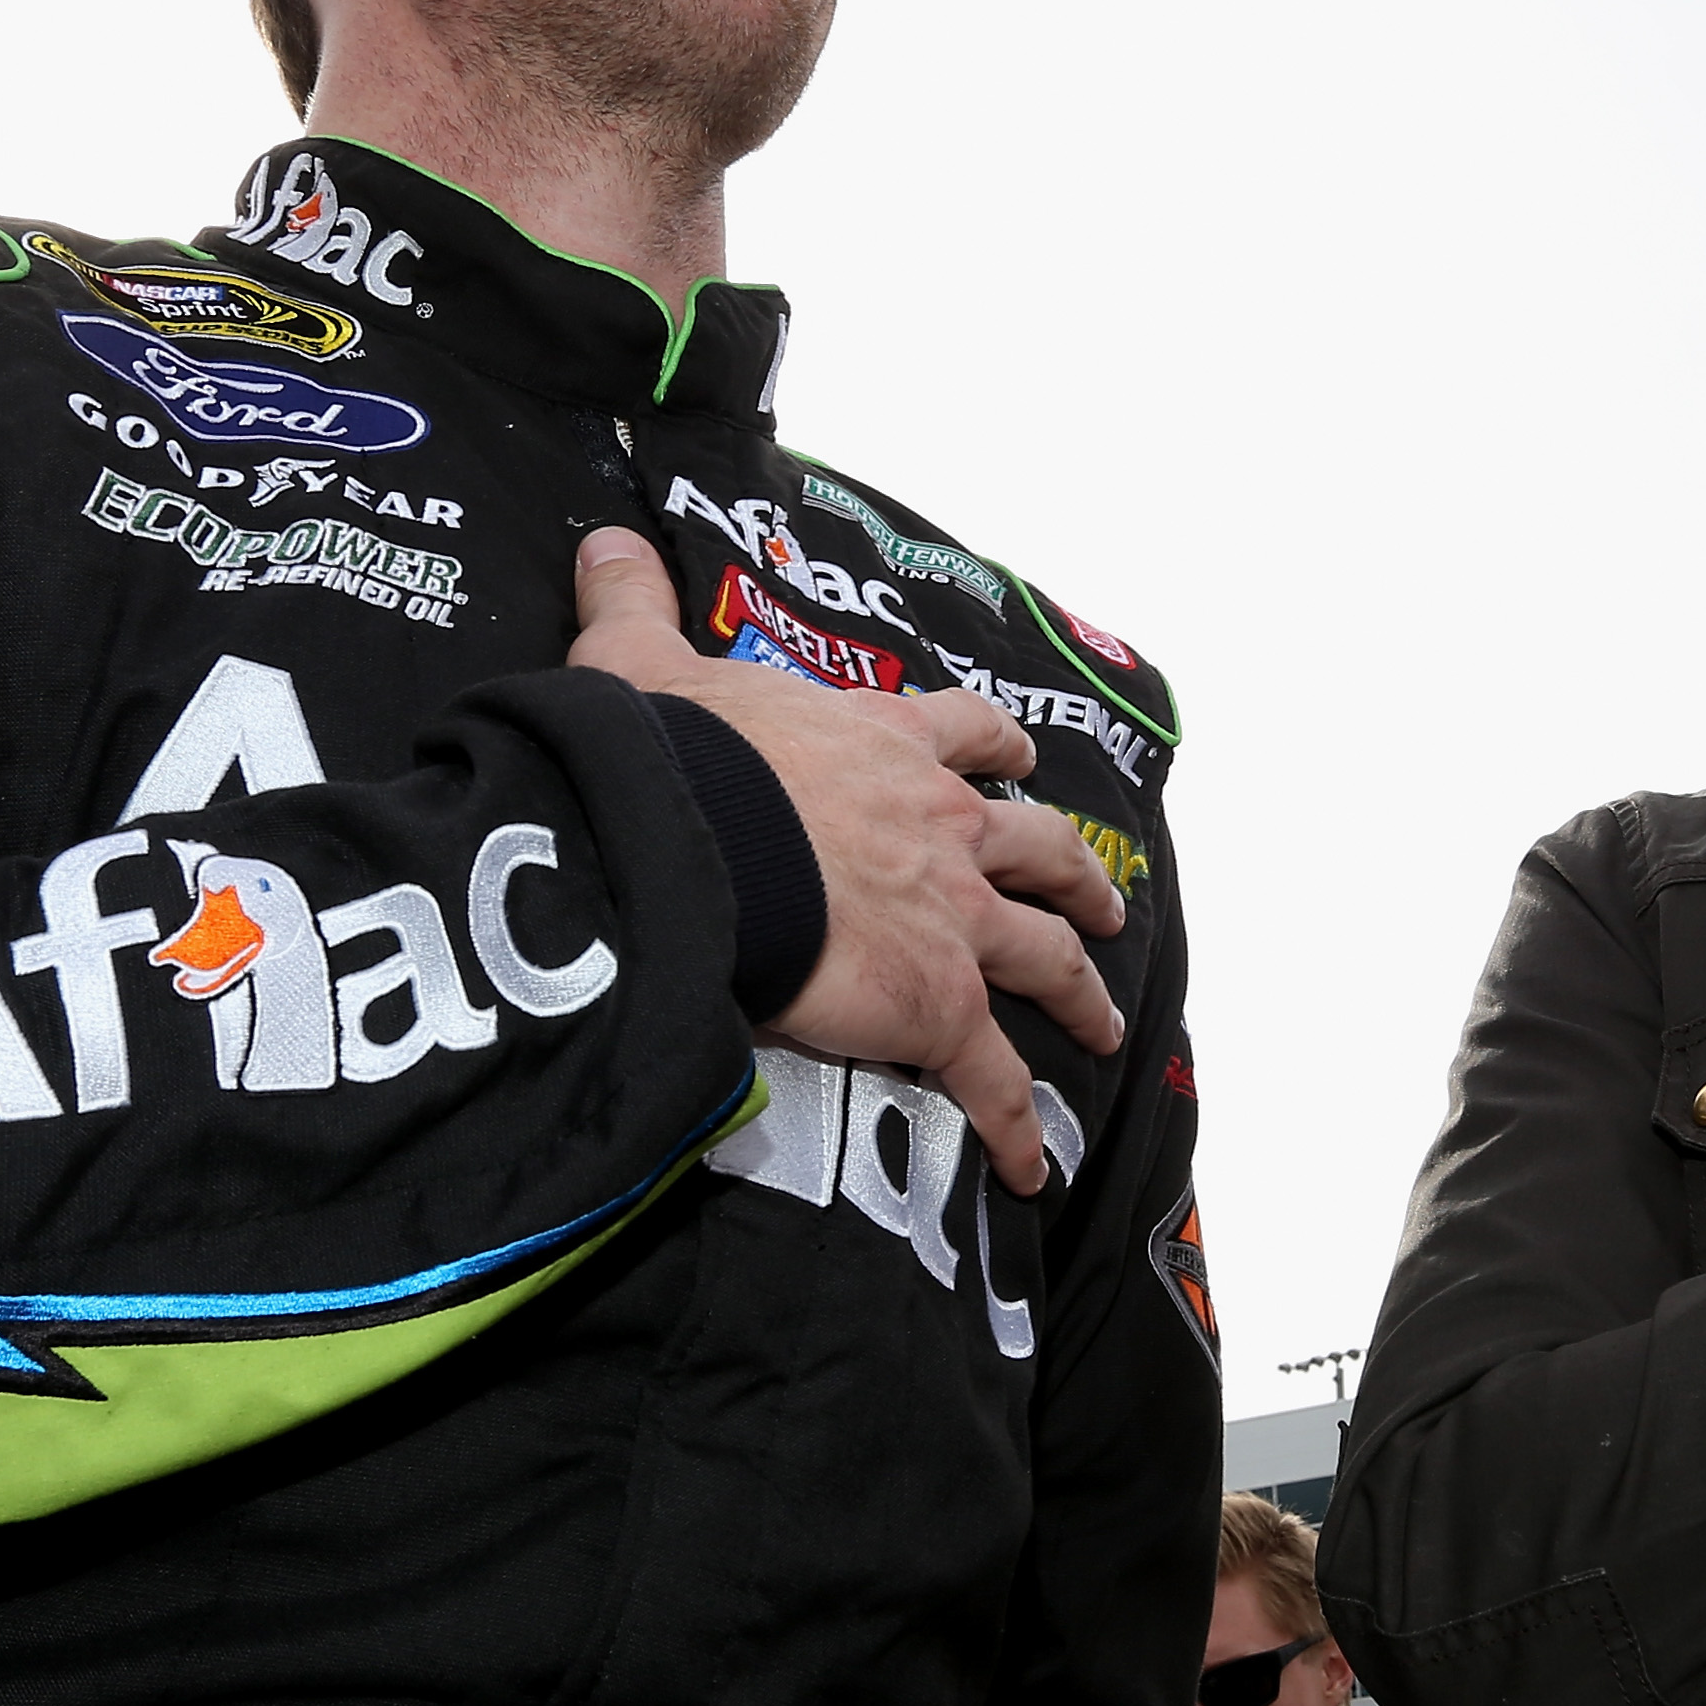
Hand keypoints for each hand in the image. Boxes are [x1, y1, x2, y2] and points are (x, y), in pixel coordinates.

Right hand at [567, 531, 1122, 1189]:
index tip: (1018, 765)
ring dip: (1080, 990)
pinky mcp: (937, 1007)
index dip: (995, 752)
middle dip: (1075, 878)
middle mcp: (941, 826)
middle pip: (1039, 848)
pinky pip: (992, 1080)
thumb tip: (604, 540)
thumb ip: (632, 603)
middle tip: (1100, 905)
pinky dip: (1017, 1127)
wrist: (690, 841)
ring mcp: (952, 918)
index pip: (966, 735)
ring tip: (1101, 1024)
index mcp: (884, 744)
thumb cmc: (671, 755)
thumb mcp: (643, 664)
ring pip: (1044, 958)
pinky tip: (1030, 1166)